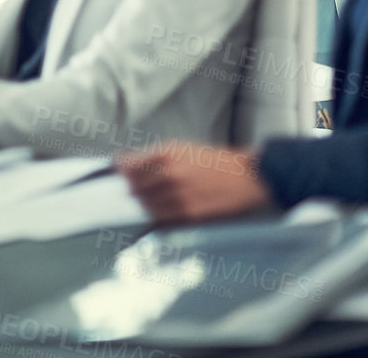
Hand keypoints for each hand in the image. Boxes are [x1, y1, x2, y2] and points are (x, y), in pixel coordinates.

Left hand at [119, 142, 272, 224]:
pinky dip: (157, 215)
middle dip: (131, 186)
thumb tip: (129, 162)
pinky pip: (161, 219)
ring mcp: (178, 197)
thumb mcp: (183, 148)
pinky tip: (162, 209)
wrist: (247, 178)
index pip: (128, 166)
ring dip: (144, 202)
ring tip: (152, 198)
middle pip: (133, 187)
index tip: (119, 169)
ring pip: (145, 205)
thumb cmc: (215, 161)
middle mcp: (169, 175)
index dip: (121, 168)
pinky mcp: (188, 216)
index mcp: (167, 155)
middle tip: (135, 186)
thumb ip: (155, 156)